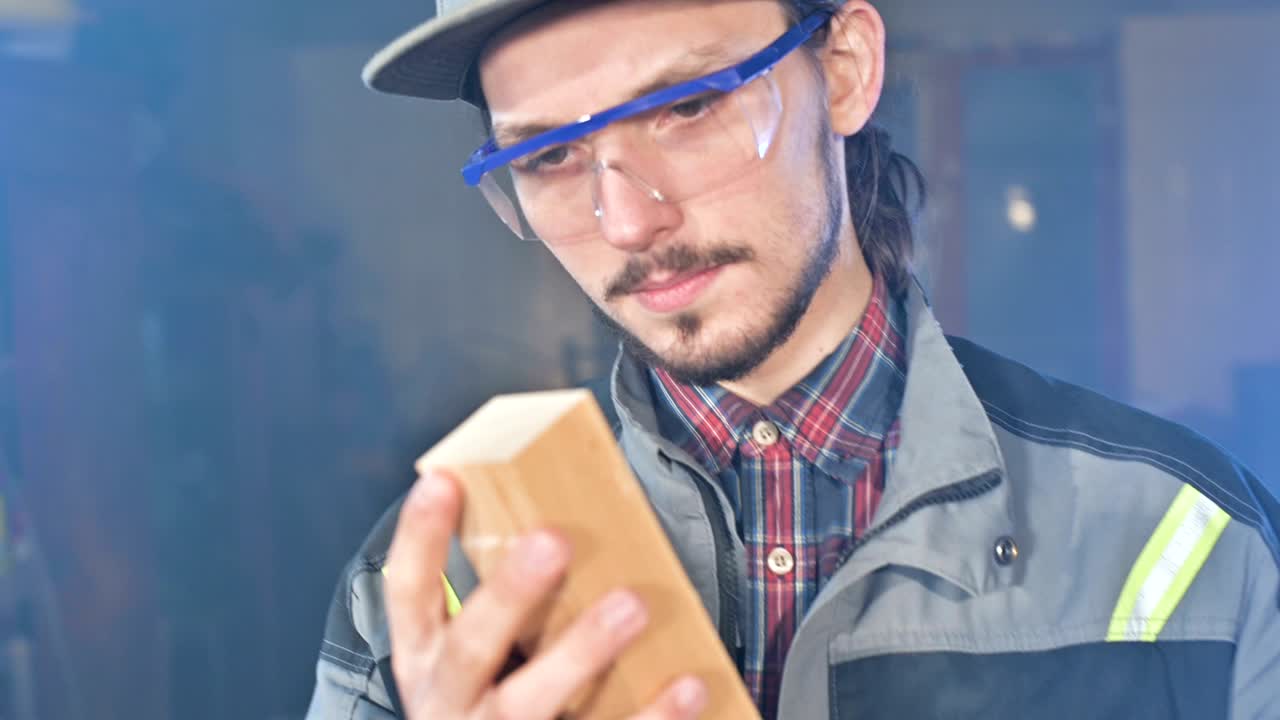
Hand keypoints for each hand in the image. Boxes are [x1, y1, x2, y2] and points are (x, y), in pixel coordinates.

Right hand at [385, 470, 708, 719]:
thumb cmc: (485, 708)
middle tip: (551, 540)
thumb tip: (560, 521)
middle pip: (470, 647)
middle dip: (510, 592)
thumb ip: (501, 606)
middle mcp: (452, 701)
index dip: (419, 538)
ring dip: (583, 651)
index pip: (408, 594)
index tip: (442, 482)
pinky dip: (652, 716)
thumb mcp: (468, 661)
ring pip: (530, 701)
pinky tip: (687, 686)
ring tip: (631, 604)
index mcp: (426, 660)